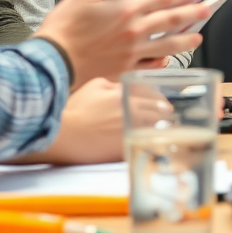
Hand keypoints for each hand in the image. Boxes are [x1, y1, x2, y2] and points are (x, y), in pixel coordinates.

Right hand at [8, 77, 170, 165]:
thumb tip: (127, 87)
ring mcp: (129, 129)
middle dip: (165, 111)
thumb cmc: (74, 110)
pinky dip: (151, 143)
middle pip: (160, 109)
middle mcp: (130, 109)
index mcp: (124, 93)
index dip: (160, 97)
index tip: (162, 100)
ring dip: (162, 126)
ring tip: (164, 128)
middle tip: (168, 113)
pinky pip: (146, 144)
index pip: (152, 92)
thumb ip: (115, 84)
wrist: (63, 135)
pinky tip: (151, 143)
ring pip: (157, 126)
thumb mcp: (94, 86)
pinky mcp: (125, 148)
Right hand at [35, 0, 207, 88]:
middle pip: (170, 21)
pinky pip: (150, 66)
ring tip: (197, 37)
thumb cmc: (65, 26)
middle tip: (207, 11)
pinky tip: (168, 59)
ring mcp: (130, 54)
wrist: (52, 62)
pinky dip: (162, 62)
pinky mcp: (124, 71)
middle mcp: (134, 33)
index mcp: (126, 10)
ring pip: (166, 46)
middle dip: (191, 15)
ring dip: (184, 40)